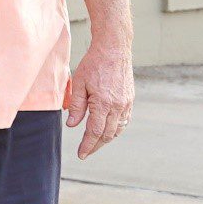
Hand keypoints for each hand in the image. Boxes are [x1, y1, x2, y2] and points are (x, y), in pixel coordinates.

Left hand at [66, 39, 133, 157]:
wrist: (114, 50)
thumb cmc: (93, 64)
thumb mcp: (79, 83)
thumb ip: (76, 105)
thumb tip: (72, 125)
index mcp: (103, 103)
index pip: (95, 132)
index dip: (88, 145)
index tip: (81, 154)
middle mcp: (117, 106)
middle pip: (107, 134)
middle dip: (96, 145)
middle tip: (86, 152)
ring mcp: (126, 104)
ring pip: (117, 129)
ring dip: (106, 139)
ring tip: (95, 144)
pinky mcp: (130, 100)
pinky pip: (124, 120)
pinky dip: (116, 129)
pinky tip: (108, 131)